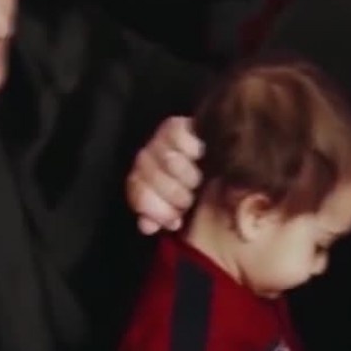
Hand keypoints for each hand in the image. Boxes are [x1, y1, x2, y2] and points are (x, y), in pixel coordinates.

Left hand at [126, 116, 203, 234]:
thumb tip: (147, 226)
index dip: (159, 211)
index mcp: (139, 180)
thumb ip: (159, 218)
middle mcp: (144, 158)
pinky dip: (192, 149)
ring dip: (188, 176)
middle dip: (177, 196)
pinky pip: (179, 136)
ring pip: (168, 159)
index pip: (139, 195)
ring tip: (198, 183)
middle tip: (191, 201)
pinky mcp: (175, 125)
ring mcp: (157, 141)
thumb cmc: (191, 192)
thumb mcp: (176, 210)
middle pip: (155, 177)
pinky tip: (200, 157)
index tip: (176, 220)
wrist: (212, 163)